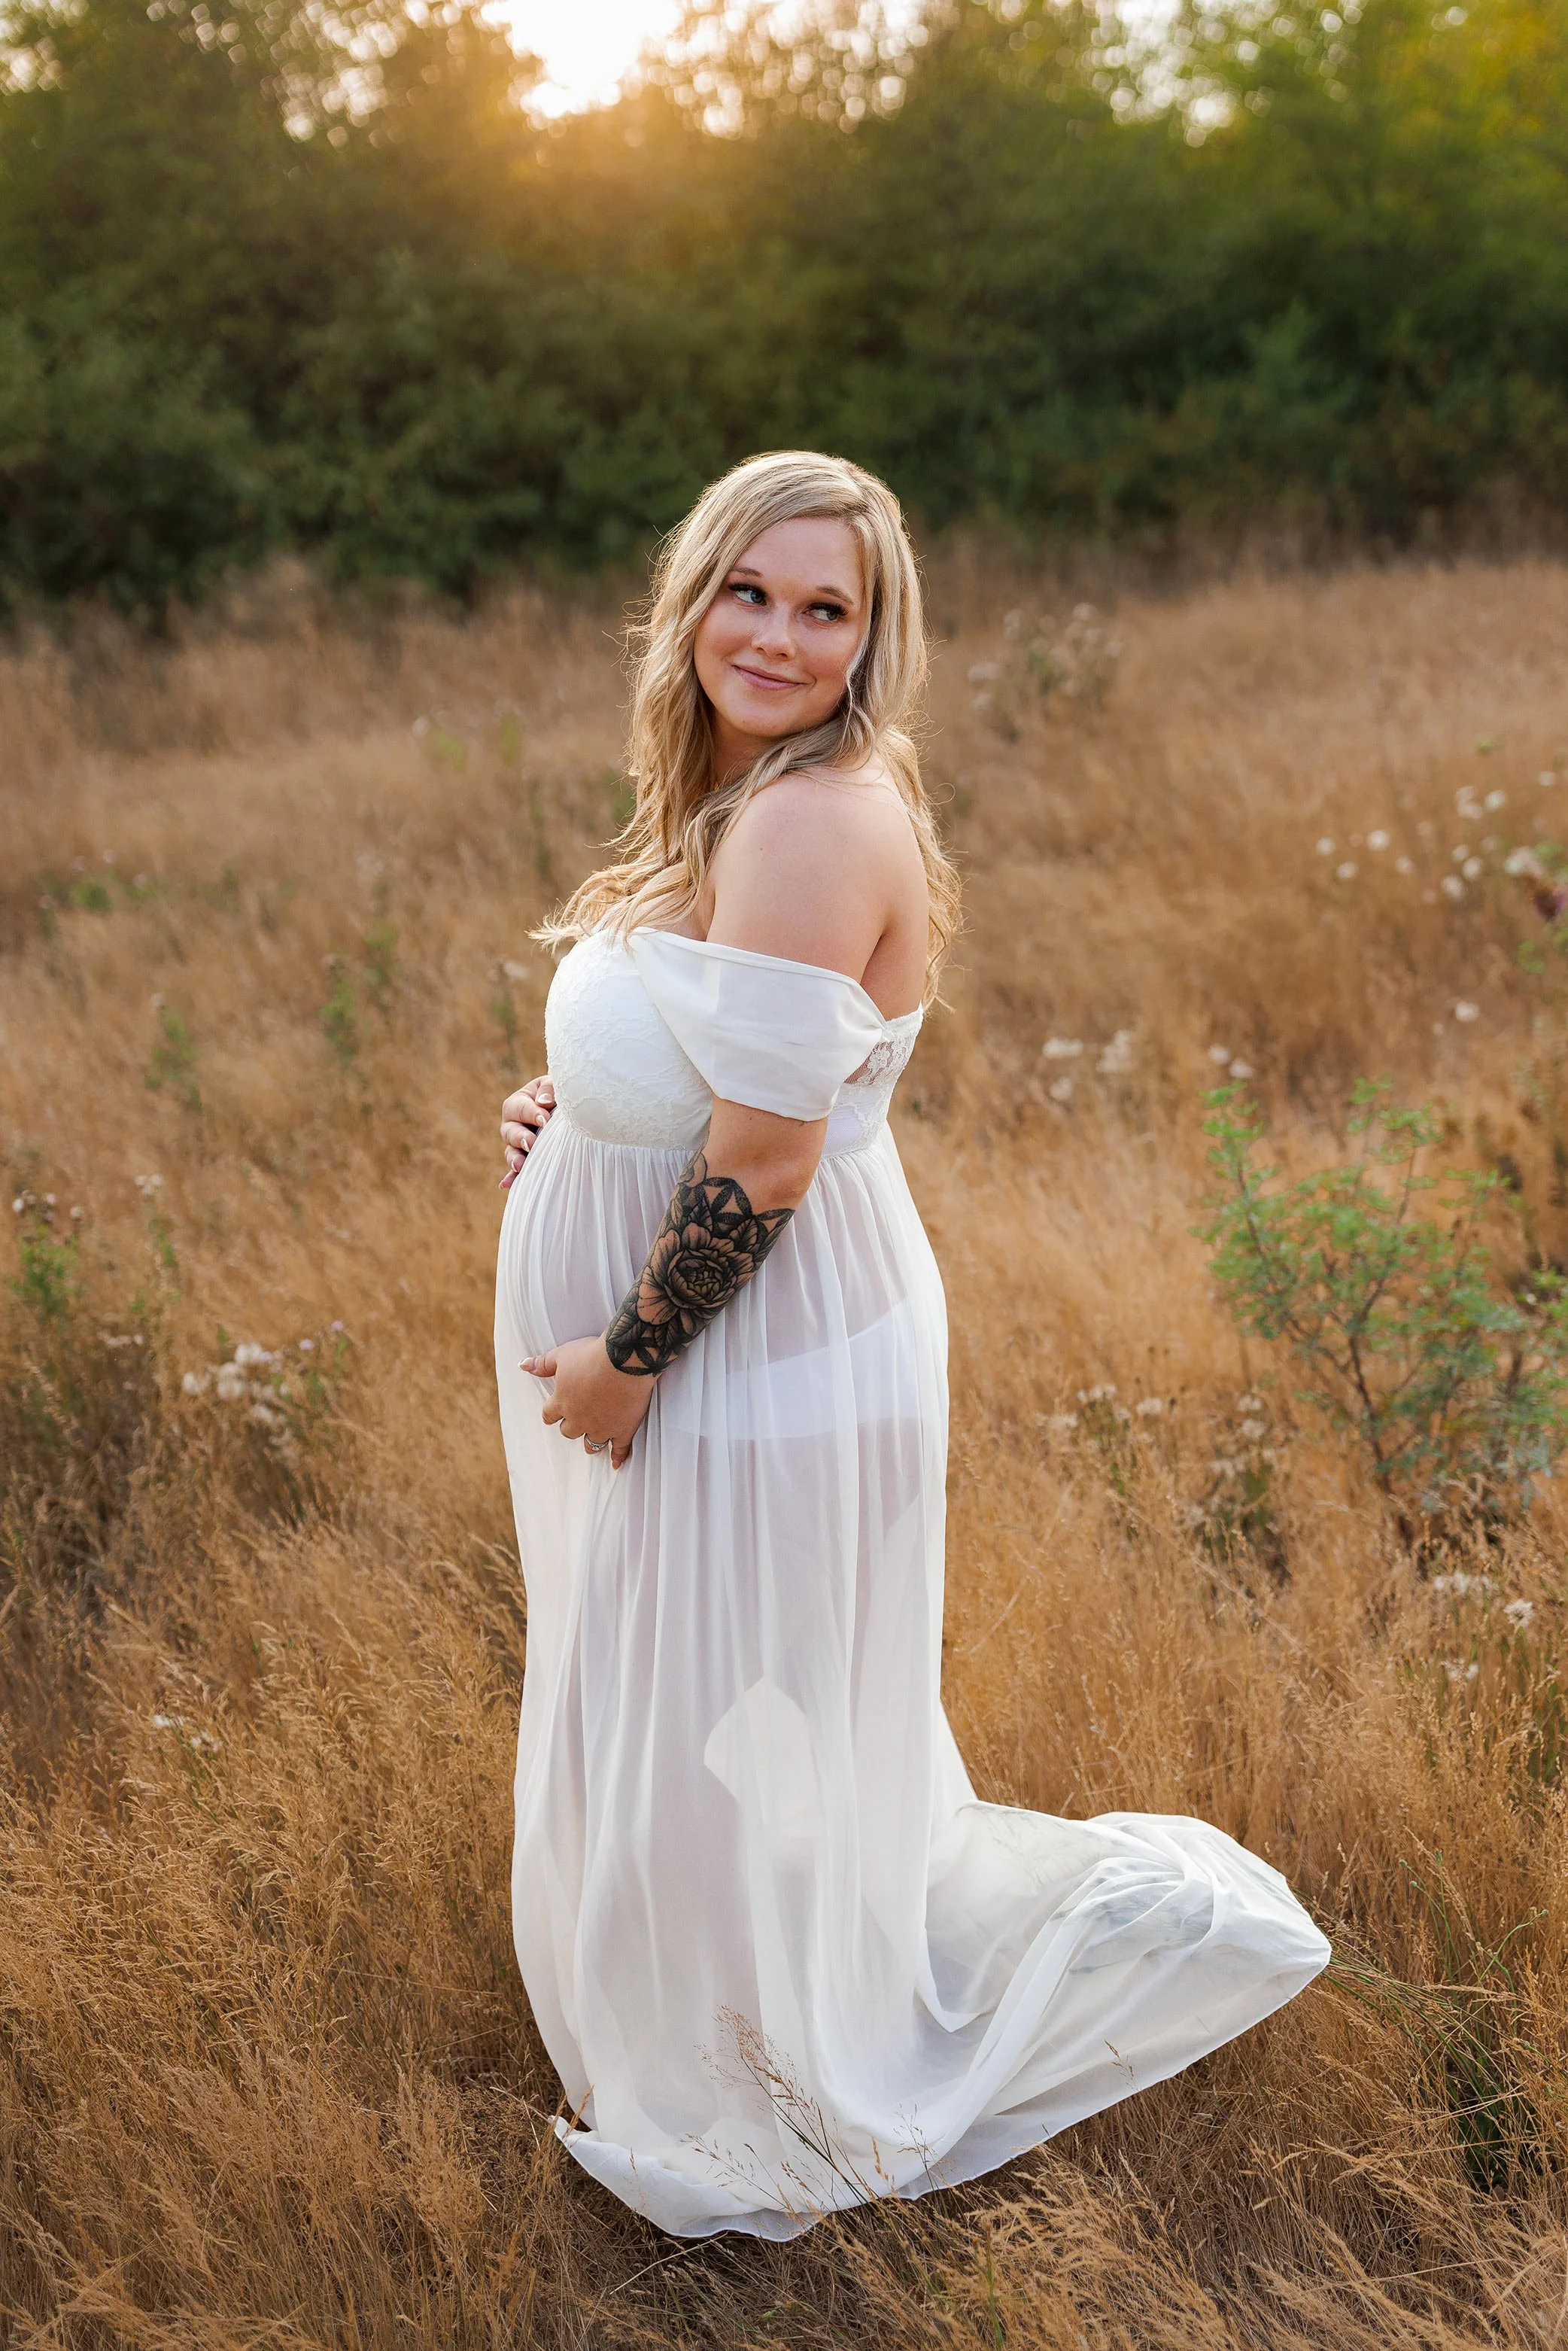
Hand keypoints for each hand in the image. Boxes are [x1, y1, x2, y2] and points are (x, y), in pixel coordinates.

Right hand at [501, 1075, 554, 1184]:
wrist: (572, 1111)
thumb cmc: (562, 1093)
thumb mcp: (556, 1084)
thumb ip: (549, 1088)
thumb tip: (543, 1102)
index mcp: (519, 1102)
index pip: (520, 1108)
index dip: (531, 1113)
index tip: (545, 1120)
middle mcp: (513, 1123)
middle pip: (509, 1131)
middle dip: (520, 1137)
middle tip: (532, 1143)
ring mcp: (517, 1143)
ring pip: (510, 1151)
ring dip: (514, 1158)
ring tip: (521, 1165)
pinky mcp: (525, 1158)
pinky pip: (516, 1170)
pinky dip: (511, 1177)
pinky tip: (507, 1185)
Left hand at [522, 1335, 653, 1468]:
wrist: (625, 1361)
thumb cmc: (592, 1355)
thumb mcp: (563, 1355)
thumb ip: (543, 1363)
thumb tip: (523, 1365)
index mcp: (562, 1402)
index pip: (549, 1415)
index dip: (551, 1414)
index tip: (553, 1414)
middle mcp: (579, 1419)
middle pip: (568, 1431)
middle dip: (571, 1427)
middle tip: (576, 1422)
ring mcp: (601, 1427)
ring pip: (591, 1443)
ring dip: (590, 1442)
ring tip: (593, 1441)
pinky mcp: (622, 1430)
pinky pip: (619, 1449)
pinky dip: (618, 1457)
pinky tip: (615, 1463)